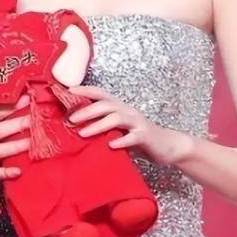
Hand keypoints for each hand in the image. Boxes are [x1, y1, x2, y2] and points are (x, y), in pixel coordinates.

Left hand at [68, 85, 192, 164]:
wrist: (168, 146)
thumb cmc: (137, 137)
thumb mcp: (118, 129)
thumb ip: (101, 125)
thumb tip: (74, 127)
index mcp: (119, 107)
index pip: (100, 93)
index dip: (85, 90)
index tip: (68, 90)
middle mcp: (127, 111)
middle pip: (105, 105)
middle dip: (86, 110)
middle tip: (70, 119)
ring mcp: (137, 122)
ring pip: (117, 118)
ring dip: (98, 125)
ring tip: (82, 133)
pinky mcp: (145, 136)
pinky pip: (133, 137)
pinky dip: (121, 140)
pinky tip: (111, 145)